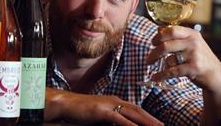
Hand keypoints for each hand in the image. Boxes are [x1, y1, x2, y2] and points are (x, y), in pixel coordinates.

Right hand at [45, 87, 162, 124]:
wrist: (66, 104)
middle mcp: (114, 100)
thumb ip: (111, 118)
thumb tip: (121, 123)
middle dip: (152, 120)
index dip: (148, 117)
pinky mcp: (102, 111)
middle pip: (138, 111)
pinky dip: (130, 124)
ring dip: (146, 122)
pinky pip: (120, 119)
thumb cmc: (81, 111)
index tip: (158, 124)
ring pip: (133, 114)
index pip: (135, 109)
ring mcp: (109, 105)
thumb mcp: (99, 114)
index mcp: (114, 101)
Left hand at [147, 26, 220, 92]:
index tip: (152, 43)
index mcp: (191, 34)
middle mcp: (193, 42)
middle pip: (166, 45)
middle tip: (148, 59)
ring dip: (159, 65)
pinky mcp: (194, 68)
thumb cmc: (199, 57)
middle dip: (154, 53)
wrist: (216, 74)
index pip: (171, 30)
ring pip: (168, 59)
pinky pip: (172, 71)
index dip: (158, 36)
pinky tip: (155, 77)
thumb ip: (175, 37)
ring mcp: (194, 55)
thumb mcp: (190, 43)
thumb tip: (158, 29)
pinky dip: (161, 75)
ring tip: (155, 67)